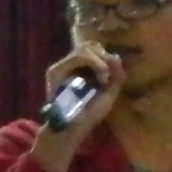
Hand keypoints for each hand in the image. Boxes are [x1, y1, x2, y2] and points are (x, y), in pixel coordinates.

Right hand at [28, 44, 123, 171]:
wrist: (75, 126)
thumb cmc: (91, 114)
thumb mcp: (109, 93)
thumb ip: (116, 75)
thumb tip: (115, 55)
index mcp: (82, 70)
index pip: (93, 49)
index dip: (105, 56)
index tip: (110, 74)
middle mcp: (70, 66)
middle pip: (89, 45)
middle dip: (103, 57)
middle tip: (107, 75)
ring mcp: (61, 67)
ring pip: (84, 49)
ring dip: (99, 61)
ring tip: (103, 78)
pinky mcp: (56, 71)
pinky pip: (78, 56)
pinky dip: (93, 63)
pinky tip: (100, 77)